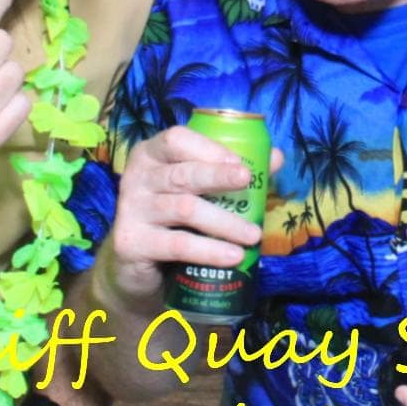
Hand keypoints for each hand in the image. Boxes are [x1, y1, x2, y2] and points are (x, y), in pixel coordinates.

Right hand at [97, 131, 282, 304]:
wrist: (133, 266)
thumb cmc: (172, 218)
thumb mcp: (198, 191)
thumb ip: (232, 172)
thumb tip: (275, 157)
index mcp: (151, 154)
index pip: (176, 140)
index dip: (209, 149)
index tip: (241, 164)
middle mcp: (137, 177)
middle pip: (182, 174)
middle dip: (218, 177)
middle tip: (248, 183)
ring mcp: (131, 209)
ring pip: (185, 210)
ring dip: (224, 222)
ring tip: (253, 235)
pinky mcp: (131, 242)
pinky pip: (178, 245)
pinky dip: (209, 251)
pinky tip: (233, 256)